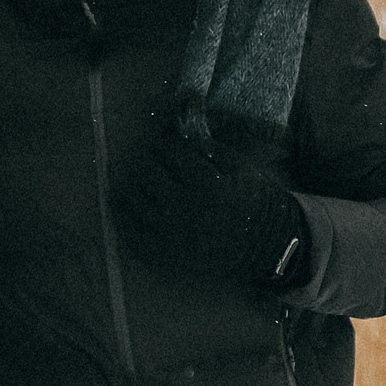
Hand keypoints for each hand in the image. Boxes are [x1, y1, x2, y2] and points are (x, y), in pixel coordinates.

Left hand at [113, 129, 310, 290]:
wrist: (262, 247)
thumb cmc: (251, 202)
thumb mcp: (240, 168)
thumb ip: (210, 147)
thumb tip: (181, 130)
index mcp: (205, 184)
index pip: (169, 150)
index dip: (165, 143)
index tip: (166, 145)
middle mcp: (183, 208)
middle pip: (146, 172)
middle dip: (148, 161)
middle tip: (153, 162)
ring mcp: (170, 234)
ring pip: (133, 198)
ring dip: (133, 185)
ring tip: (141, 182)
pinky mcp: (163, 255)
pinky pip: (130, 232)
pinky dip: (123, 215)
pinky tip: (124, 205)